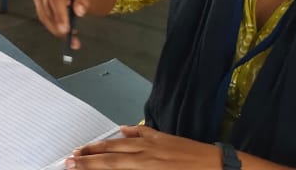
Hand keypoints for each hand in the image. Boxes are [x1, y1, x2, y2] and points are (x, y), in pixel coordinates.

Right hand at [32, 0, 94, 48]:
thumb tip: (79, 11)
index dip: (60, 15)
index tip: (66, 30)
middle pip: (49, 9)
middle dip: (59, 27)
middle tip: (73, 40)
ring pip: (44, 16)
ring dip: (56, 30)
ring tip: (72, 38)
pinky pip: (44, 17)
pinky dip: (53, 27)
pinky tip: (64, 32)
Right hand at [66, 125, 228, 169]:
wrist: (225, 169)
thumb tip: (119, 167)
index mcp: (147, 166)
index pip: (110, 165)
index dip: (89, 165)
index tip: (72, 166)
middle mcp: (148, 153)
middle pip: (111, 153)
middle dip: (89, 155)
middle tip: (71, 157)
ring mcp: (157, 143)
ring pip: (123, 141)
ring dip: (103, 144)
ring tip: (87, 147)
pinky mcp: (167, 138)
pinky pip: (144, 132)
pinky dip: (130, 131)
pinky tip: (122, 130)